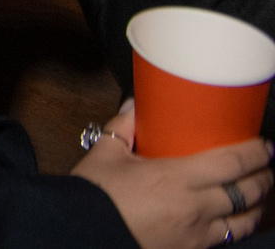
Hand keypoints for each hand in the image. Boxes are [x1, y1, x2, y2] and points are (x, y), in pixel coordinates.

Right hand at [74, 104, 267, 248]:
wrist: (85, 233)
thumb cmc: (96, 194)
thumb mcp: (105, 154)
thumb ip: (123, 128)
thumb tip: (136, 106)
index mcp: (176, 177)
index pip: (231, 163)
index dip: (255, 154)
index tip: (265, 145)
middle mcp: (196, 207)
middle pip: (247, 193)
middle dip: (264, 178)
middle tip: (266, 167)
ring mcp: (197, 233)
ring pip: (245, 221)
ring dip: (257, 206)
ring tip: (258, 193)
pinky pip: (227, 238)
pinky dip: (238, 225)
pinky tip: (236, 218)